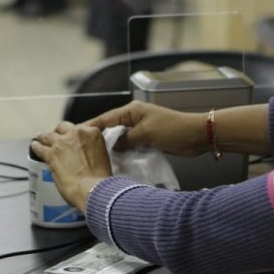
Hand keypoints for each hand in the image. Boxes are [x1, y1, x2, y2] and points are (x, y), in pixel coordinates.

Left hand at [32, 122, 111, 210]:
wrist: (93, 189)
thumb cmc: (100, 178)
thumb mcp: (103, 156)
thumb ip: (92, 148)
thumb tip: (84, 152)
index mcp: (92, 133)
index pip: (80, 127)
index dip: (75, 133)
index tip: (73, 137)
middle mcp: (76, 134)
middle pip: (63, 127)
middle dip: (60, 132)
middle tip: (59, 138)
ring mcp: (62, 143)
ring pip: (48, 135)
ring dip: (45, 137)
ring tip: (41, 138)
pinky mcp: (51, 154)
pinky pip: (39, 147)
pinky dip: (36, 147)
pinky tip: (34, 146)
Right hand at [85, 101, 205, 156]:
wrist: (196, 136)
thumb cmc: (173, 130)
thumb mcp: (146, 133)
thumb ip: (127, 140)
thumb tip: (114, 146)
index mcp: (132, 111)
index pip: (105, 119)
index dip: (91, 127)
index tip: (76, 135)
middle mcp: (134, 119)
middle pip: (111, 129)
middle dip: (100, 140)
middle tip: (85, 151)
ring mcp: (141, 130)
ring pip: (121, 140)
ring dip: (114, 149)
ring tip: (97, 159)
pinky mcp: (148, 140)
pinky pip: (131, 147)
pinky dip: (125, 153)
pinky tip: (117, 162)